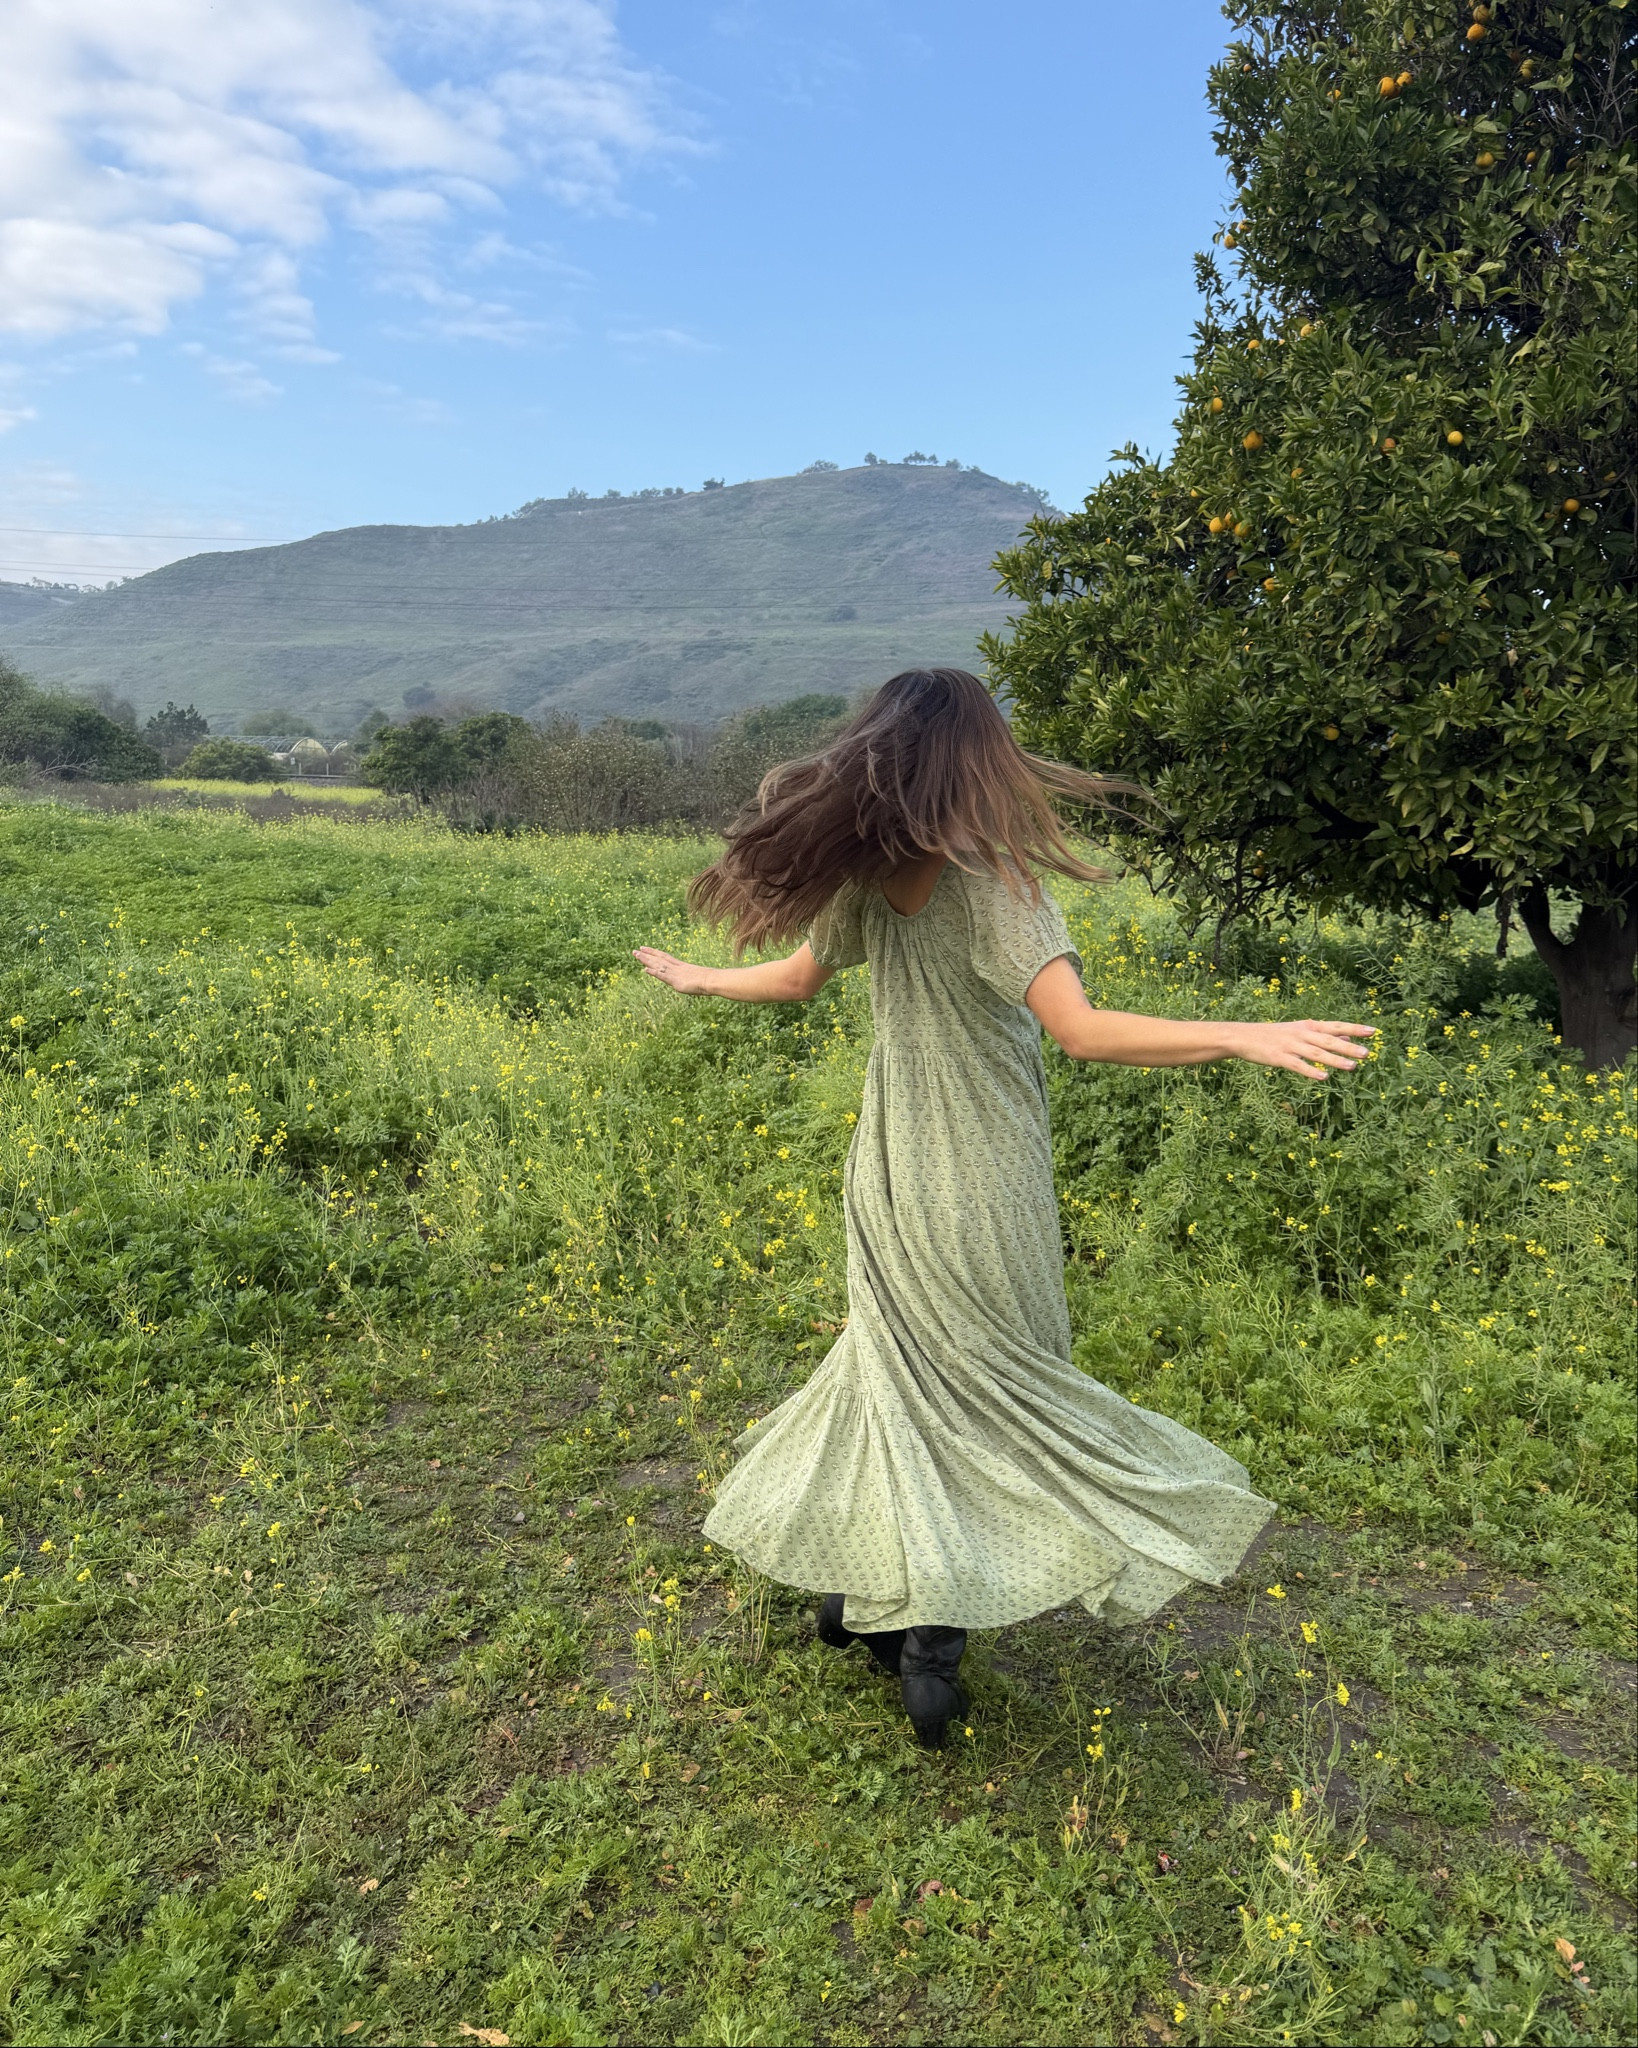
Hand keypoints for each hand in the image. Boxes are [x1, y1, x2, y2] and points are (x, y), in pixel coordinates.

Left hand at [633, 947, 710, 993]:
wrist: (713, 980)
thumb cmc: (710, 980)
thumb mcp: (699, 978)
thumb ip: (694, 977)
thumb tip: (697, 979)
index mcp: (681, 966)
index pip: (665, 957)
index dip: (654, 953)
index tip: (645, 948)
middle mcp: (676, 968)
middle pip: (659, 959)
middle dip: (646, 955)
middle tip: (635, 951)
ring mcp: (675, 974)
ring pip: (658, 965)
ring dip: (646, 960)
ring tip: (636, 954)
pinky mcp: (676, 981)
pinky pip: (663, 976)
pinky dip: (654, 972)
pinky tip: (645, 969)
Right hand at [1229, 1018, 1374, 1079]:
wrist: (1243, 1037)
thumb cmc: (1274, 1035)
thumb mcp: (1299, 1031)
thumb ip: (1323, 1034)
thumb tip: (1346, 1036)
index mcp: (1308, 1026)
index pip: (1335, 1026)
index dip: (1354, 1029)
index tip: (1373, 1031)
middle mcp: (1302, 1034)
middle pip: (1329, 1040)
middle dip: (1348, 1046)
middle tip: (1368, 1053)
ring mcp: (1291, 1046)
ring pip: (1317, 1053)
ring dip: (1335, 1060)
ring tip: (1353, 1066)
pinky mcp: (1280, 1058)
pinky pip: (1298, 1065)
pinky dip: (1311, 1071)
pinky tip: (1323, 1077)